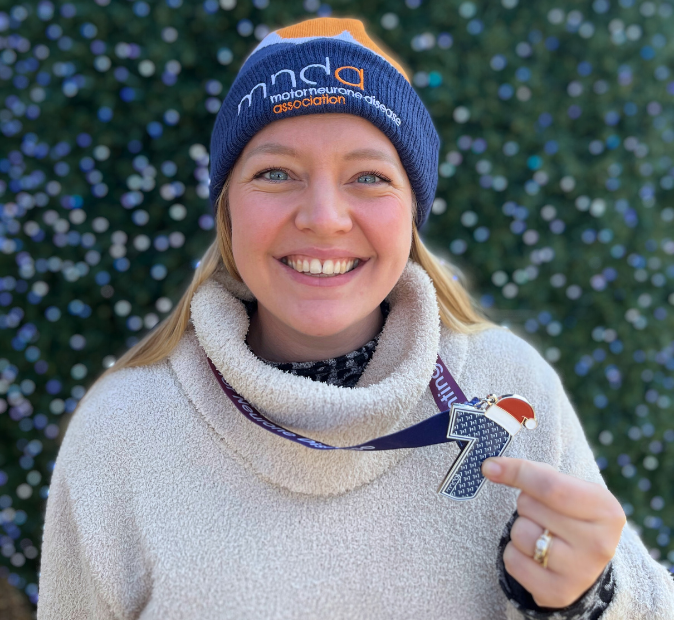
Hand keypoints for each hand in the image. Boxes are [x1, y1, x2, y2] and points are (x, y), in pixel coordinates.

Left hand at [482, 457, 625, 608]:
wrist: (585, 559)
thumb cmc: (569, 512)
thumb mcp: (565, 485)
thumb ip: (532, 472)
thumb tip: (490, 467)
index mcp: (606, 510)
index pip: (550, 486)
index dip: (517, 473)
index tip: (489, 466)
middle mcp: (599, 544)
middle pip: (530, 507)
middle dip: (525, 503)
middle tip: (542, 513)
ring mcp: (580, 573)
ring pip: (520, 534)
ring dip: (519, 528)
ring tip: (540, 533)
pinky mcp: (558, 593)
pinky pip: (512, 561)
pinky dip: (514, 553)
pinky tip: (533, 555)